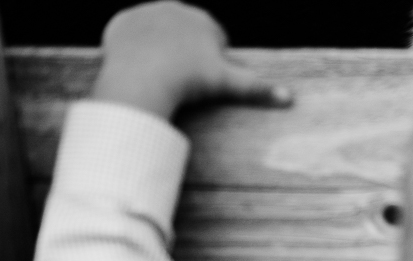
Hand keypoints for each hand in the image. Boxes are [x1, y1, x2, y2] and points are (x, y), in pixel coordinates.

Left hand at [91, 2, 290, 121]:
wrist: (143, 78)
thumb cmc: (190, 82)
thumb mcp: (227, 85)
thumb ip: (257, 89)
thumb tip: (290, 99)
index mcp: (202, 18)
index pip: (211, 41)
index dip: (209, 64)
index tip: (202, 81)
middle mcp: (174, 7)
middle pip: (183, 36)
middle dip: (184, 55)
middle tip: (181, 82)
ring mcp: (146, 13)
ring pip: (157, 37)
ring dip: (159, 52)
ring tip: (160, 77)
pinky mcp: (121, 22)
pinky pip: (130, 38)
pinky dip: (134, 51)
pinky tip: (138, 68)